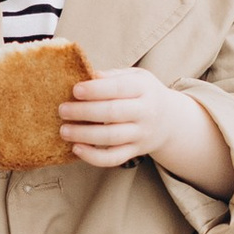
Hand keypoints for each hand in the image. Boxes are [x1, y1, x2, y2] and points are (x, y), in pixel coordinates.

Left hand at [56, 67, 180, 166]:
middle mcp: (145, 112)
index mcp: (144, 88)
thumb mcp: (135, 77)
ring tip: (64, 130)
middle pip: (112, 112)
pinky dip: (94, 157)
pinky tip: (77, 149)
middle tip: (63, 110)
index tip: (75, 90)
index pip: (118, 88)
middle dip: (84, 112)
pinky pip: (114, 158)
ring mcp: (141, 134)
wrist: (170, 120)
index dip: (95, 90)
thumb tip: (87, 75)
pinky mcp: (135, 151)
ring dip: (84, 134)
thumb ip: (112, 76)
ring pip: (111, 137)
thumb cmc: (143, 93)